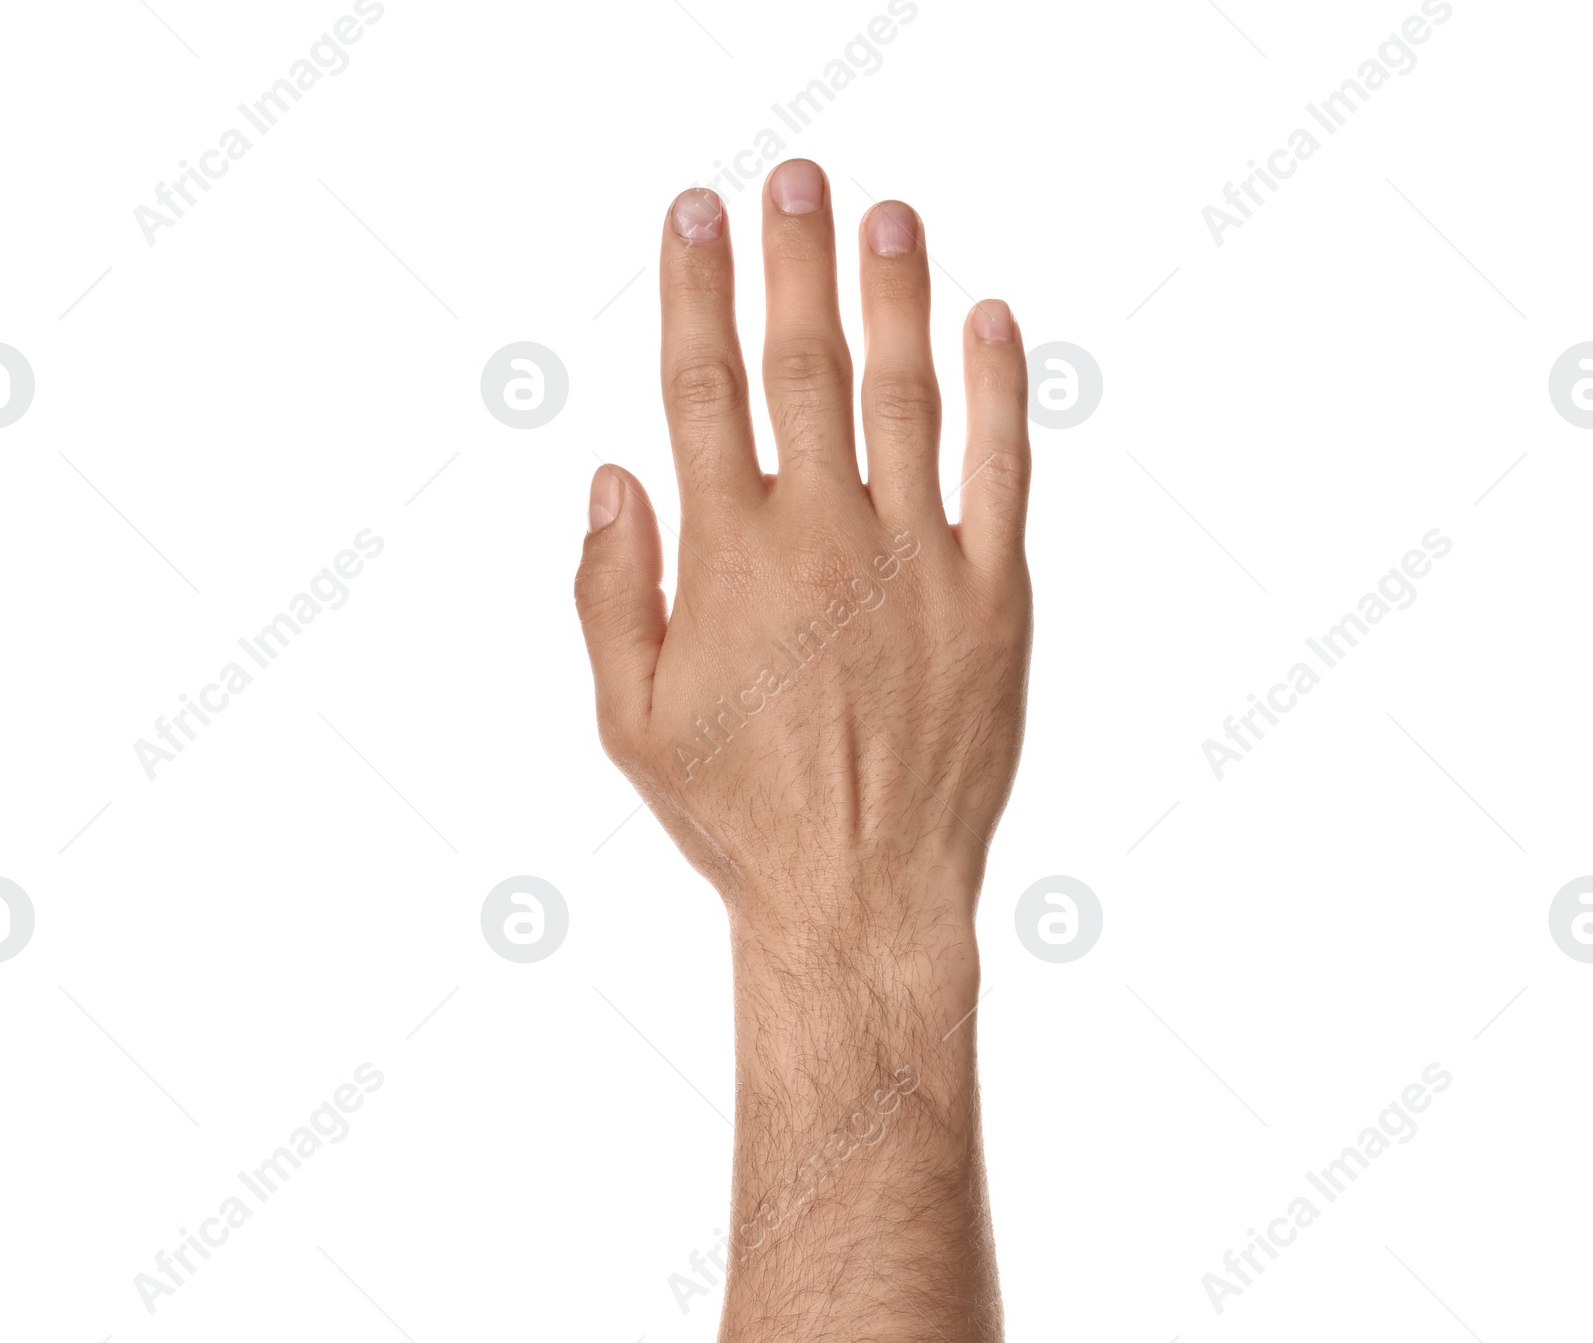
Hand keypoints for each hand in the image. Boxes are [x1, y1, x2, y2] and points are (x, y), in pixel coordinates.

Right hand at [574, 161, 1031, 990]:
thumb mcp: (630, 721)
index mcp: (727, 559)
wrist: (860, 895)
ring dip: (895, 295)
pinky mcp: (993, 598)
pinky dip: (998, 389)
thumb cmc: (739, 818)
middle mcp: (824, 538)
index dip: (698, 289)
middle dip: (794, 258)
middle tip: (796, 177)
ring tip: (885, 218)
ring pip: (907, 393)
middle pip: (804, 362)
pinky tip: (991, 323)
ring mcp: (918, 562)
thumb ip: (610, 592)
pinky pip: (1002, 468)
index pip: (703, 385)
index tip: (699, 215)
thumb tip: (612, 479)